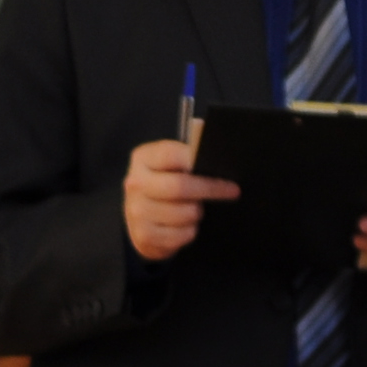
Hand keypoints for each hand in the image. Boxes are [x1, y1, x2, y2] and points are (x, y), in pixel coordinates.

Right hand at [124, 136, 233, 264]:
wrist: (143, 218)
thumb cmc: (166, 183)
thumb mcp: (175, 161)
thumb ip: (190, 146)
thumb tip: (204, 131)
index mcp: (143, 158)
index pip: (172, 154)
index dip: (197, 159)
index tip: (219, 164)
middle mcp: (134, 183)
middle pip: (180, 187)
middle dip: (211, 189)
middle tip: (232, 191)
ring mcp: (135, 211)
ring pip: (184, 213)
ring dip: (198, 212)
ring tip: (196, 209)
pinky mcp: (143, 236)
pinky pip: (180, 235)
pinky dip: (190, 232)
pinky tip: (184, 225)